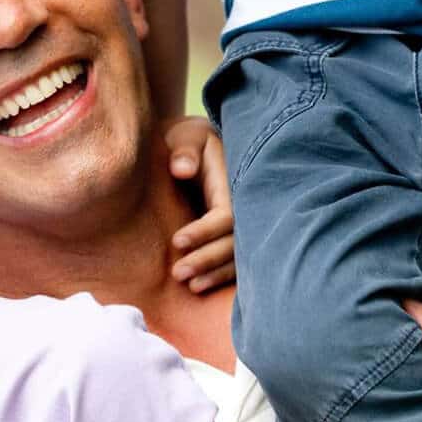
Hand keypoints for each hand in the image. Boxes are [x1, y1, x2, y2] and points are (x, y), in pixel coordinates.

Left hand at [166, 118, 234, 291]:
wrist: (197, 145)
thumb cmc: (189, 139)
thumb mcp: (186, 135)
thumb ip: (184, 149)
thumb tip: (182, 169)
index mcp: (234, 180)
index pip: (226, 215)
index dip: (204, 231)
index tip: (177, 241)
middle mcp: (244, 203)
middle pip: (235, 240)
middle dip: (208, 259)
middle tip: (178, 273)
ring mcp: (245, 219)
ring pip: (238, 254)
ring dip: (214, 272)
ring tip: (190, 285)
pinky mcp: (239, 232)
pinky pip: (238, 259)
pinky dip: (222, 275)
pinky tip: (202, 286)